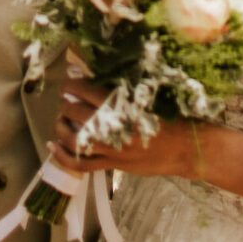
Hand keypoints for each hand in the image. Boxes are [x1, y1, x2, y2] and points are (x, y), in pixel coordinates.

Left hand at [50, 81, 196, 180]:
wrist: (188, 148)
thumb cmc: (174, 117)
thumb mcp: (151, 95)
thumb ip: (126, 88)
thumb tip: (100, 76)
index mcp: (124, 105)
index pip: (87, 91)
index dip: (73, 85)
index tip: (69, 83)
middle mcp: (114, 127)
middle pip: (76, 113)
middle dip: (66, 104)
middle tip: (65, 99)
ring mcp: (112, 149)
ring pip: (74, 139)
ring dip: (61, 128)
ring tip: (60, 120)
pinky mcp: (114, 165)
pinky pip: (81, 164)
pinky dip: (63, 157)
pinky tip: (53, 147)